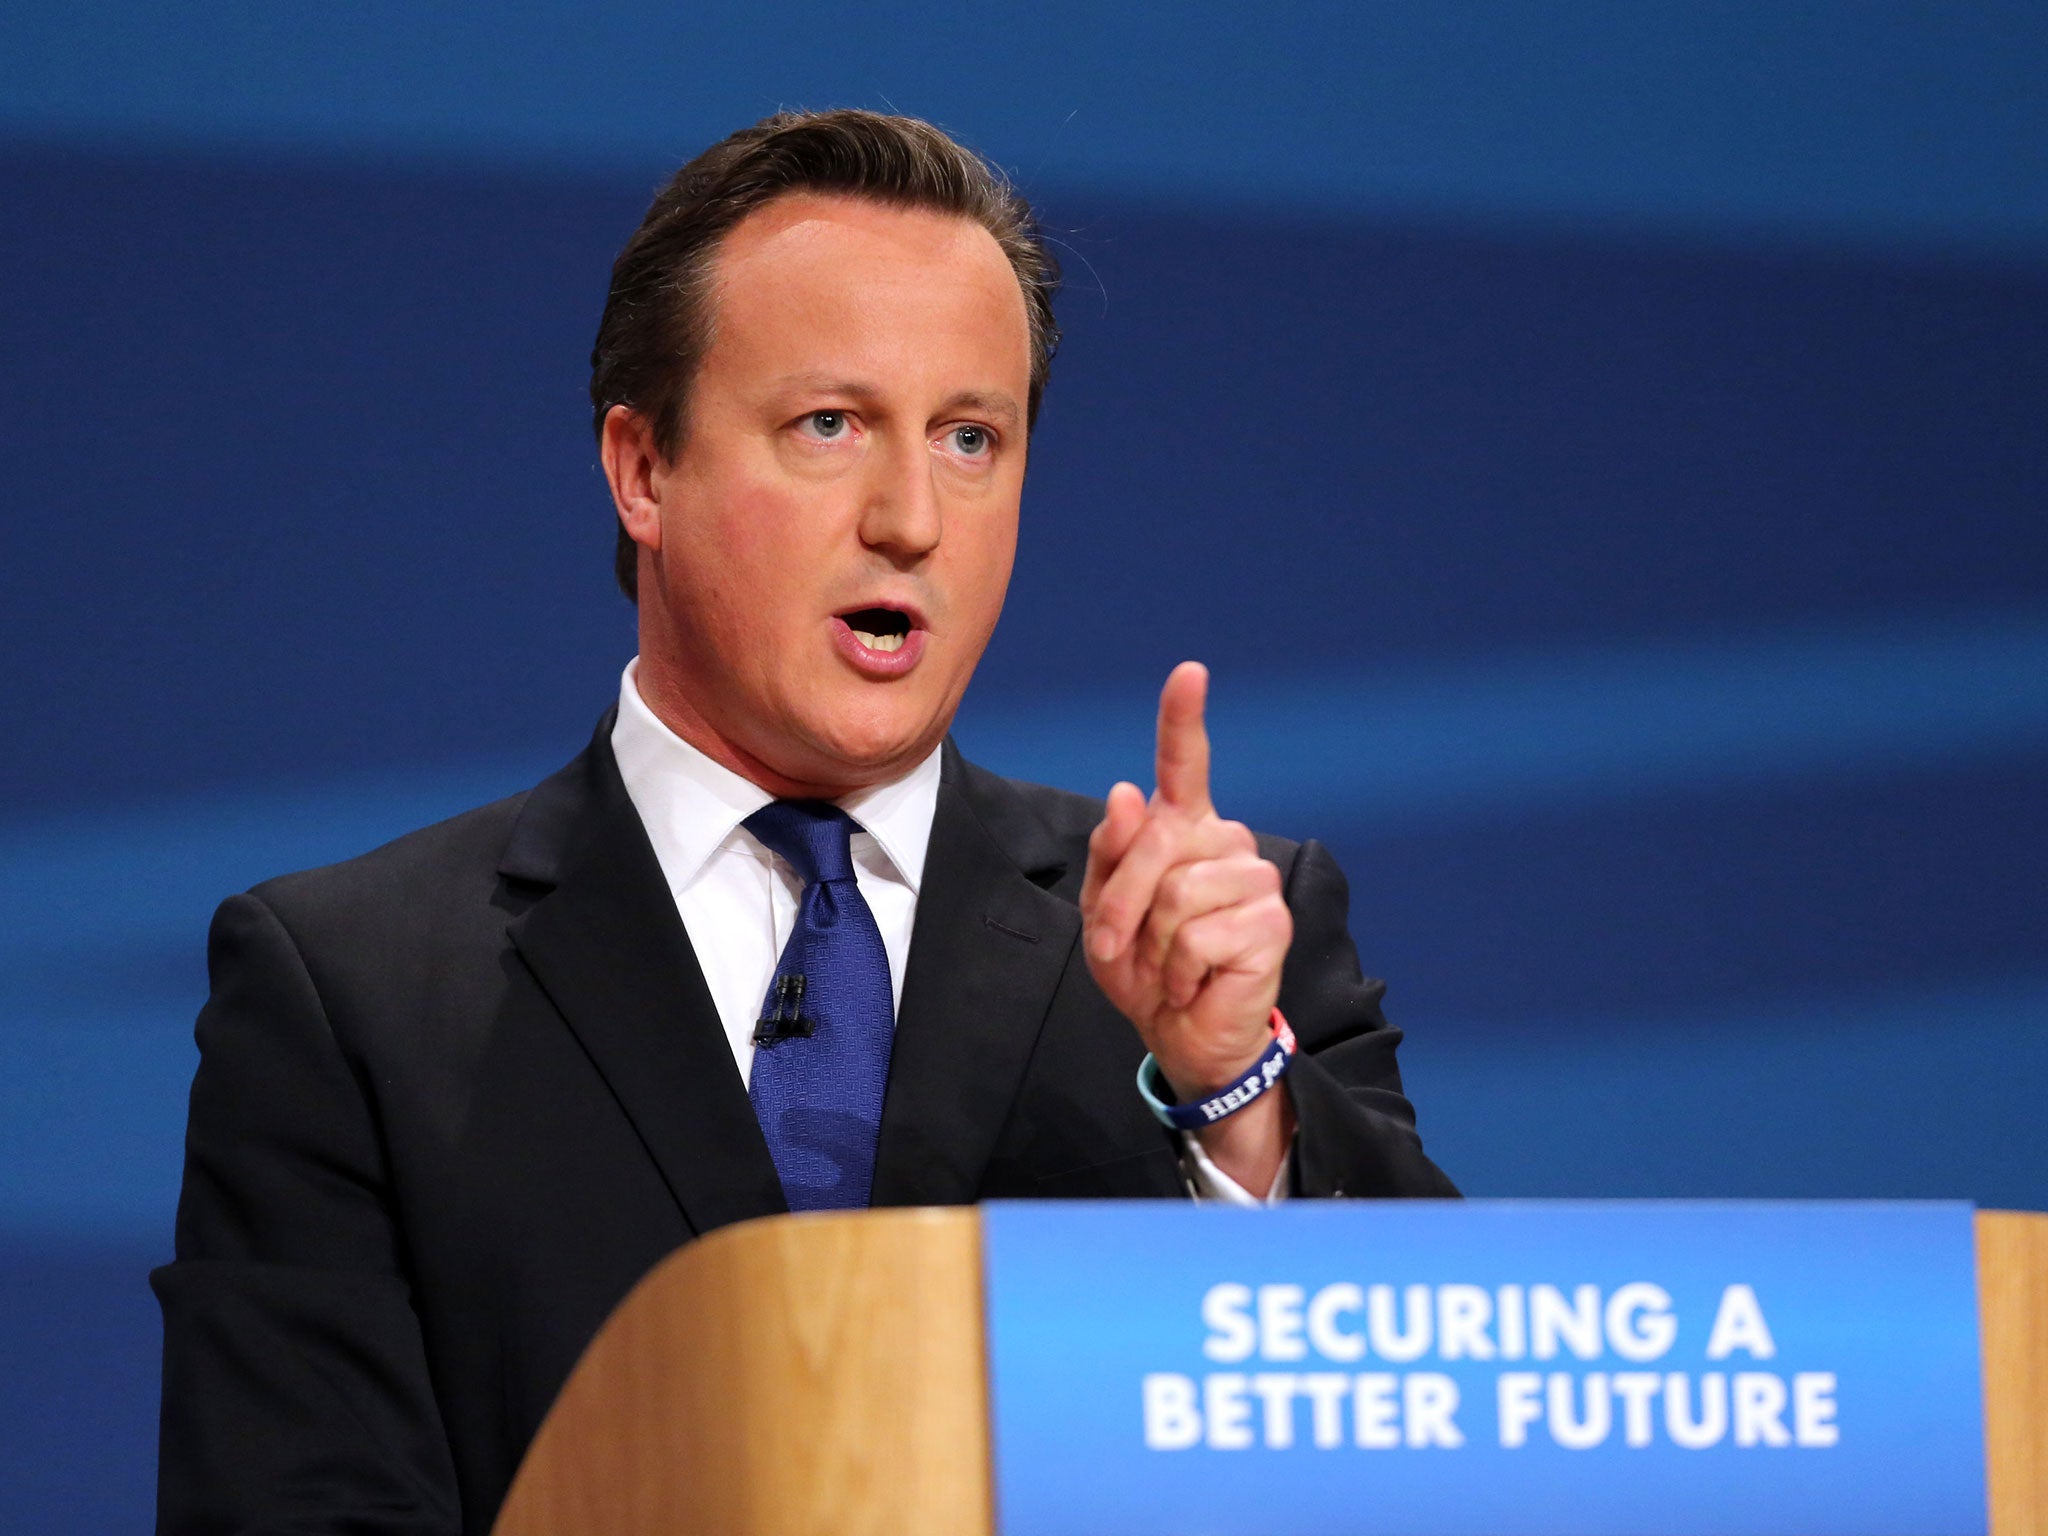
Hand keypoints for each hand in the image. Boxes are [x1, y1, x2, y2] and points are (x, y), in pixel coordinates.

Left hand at [1081, 662, 1294, 1189]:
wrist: (1182, 1033)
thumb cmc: (1144, 968)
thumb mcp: (1104, 914)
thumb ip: (1111, 855)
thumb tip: (1128, 791)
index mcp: (1183, 829)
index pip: (1185, 764)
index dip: (1184, 718)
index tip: (1189, 674)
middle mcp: (1225, 842)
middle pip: (1155, 842)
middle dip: (1122, 903)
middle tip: (1126, 946)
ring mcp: (1253, 879)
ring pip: (1176, 894)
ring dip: (1154, 945)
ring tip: (1171, 965)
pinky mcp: (1272, 921)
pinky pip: (1200, 935)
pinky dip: (1181, 969)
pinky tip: (1197, 981)